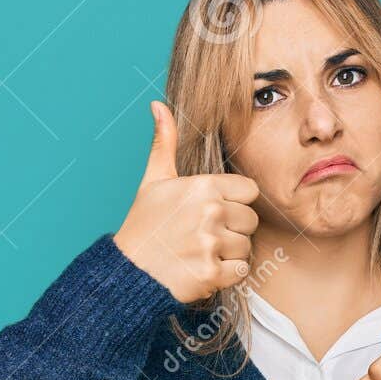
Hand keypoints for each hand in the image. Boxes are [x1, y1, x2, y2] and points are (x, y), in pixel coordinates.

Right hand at [112, 99, 259, 304]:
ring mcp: (212, 243)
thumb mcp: (153, 180)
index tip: (216, 211)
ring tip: (202, 252)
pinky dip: (226, 274)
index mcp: (203, 186)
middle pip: (251, 220)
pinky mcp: (213, 273)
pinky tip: (204, 268)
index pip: (249, 191)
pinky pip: (241, 271)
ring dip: (229, 253)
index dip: (236, 202)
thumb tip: (158, 105)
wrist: (129, 271)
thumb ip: (164, 142)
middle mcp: (211, 212)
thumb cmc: (144, 224)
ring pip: (246, 247)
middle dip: (234, 229)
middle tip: (205, 235)